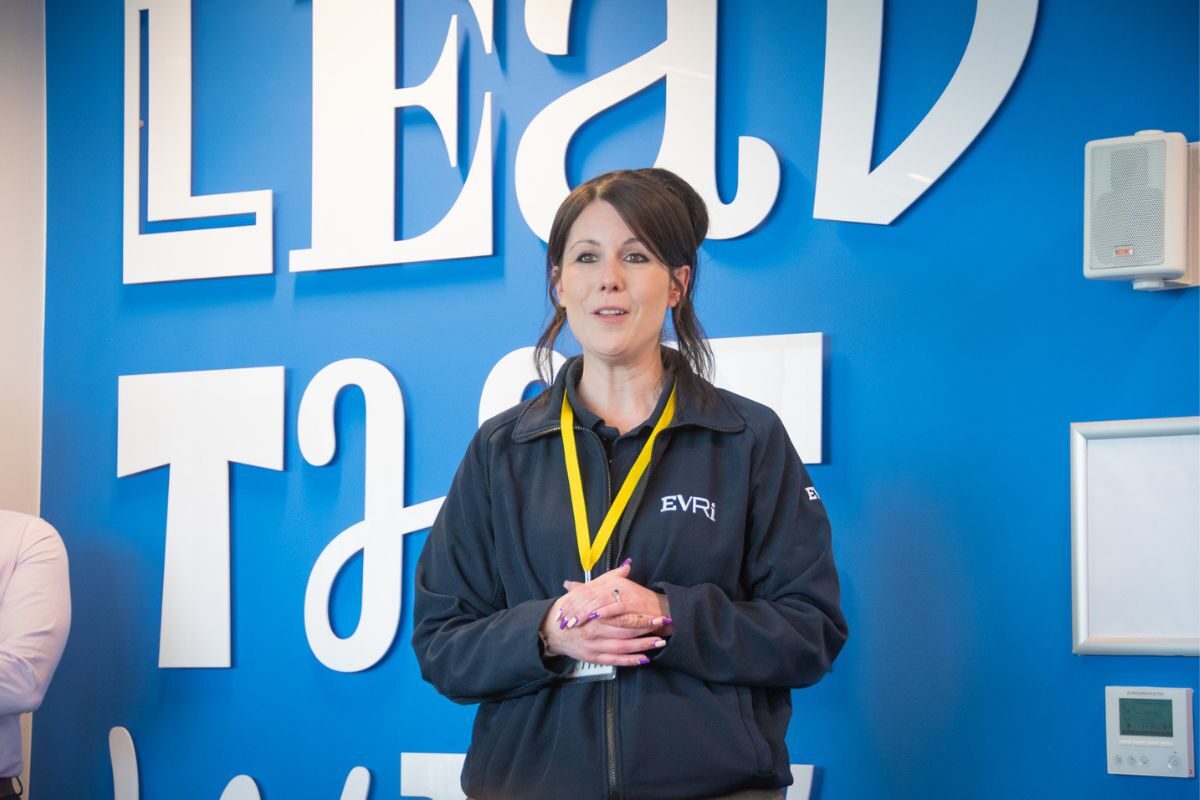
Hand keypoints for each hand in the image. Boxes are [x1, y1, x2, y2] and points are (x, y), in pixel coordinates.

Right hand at [538, 561, 671, 665]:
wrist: (552, 630)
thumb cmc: (572, 609)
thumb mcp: (587, 590)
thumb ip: (609, 579)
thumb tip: (627, 566)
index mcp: (594, 614)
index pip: (623, 616)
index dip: (642, 617)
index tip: (657, 615)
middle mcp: (594, 631)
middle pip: (625, 631)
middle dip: (646, 630)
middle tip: (663, 627)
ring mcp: (594, 646)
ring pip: (622, 647)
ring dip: (642, 646)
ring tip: (659, 642)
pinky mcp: (593, 658)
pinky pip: (615, 661)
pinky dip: (630, 661)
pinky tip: (644, 659)